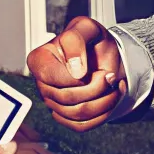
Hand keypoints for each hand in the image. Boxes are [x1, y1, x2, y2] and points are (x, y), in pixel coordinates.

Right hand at [25, 16, 124, 130]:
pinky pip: (82, 125)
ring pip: (78, 114)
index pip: (53, 78)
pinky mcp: (66, 116)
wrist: (104, 55)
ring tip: (113, 85)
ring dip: (105, 100)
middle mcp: (43, 83)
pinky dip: (103, 113)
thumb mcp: (86, 28)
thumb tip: (75, 70)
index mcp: (39, 60)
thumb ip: (76, 40)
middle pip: (68, 98)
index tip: (91, 66)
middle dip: (97, 87)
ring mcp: (53, 102)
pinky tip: (110, 96)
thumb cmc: (91, 41)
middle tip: (109, 75)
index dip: (77, 76)